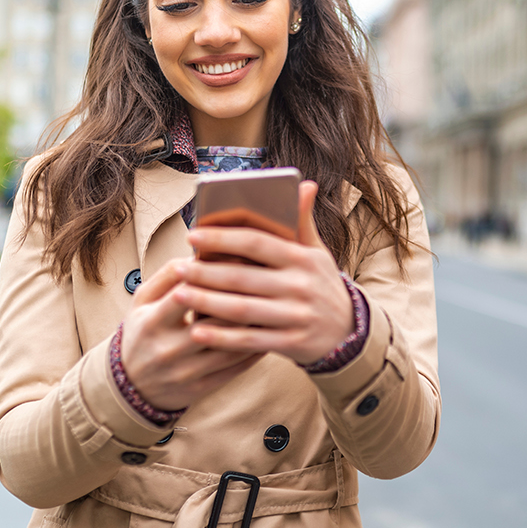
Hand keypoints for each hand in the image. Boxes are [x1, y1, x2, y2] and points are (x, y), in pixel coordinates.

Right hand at [118, 259, 263, 411]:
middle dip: (243, 301)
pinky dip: (255, 350)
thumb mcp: (143, 300)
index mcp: (151, 322)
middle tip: (269, 282)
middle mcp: (168, 349)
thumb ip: (168, 274)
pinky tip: (269, 333)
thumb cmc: (142, 331)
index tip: (242, 259)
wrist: (131, 386)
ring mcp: (184, 372)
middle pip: (215, 321)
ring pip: (230, 347)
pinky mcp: (199, 388)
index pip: (187, 294)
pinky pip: (235, 369)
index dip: (216, 275)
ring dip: (255, 327)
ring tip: (274, 307)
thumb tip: (202, 251)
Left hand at [177, 181, 354, 365]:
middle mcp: (300, 286)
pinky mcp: (291, 343)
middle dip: (206, 272)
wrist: (348, 332)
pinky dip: (221, 337)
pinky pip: (249, 340)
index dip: (223, 238)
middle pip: (243, 278)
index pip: (257, 243)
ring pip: (242, 309)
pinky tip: (196, 330)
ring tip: (178, 295)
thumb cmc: (321, 284)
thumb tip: (305, 184)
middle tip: (177, 267)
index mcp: (303, 259)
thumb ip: (303, 221)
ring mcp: (296, 317)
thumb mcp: (317, 253)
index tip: (192, 234)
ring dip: (206, 303)